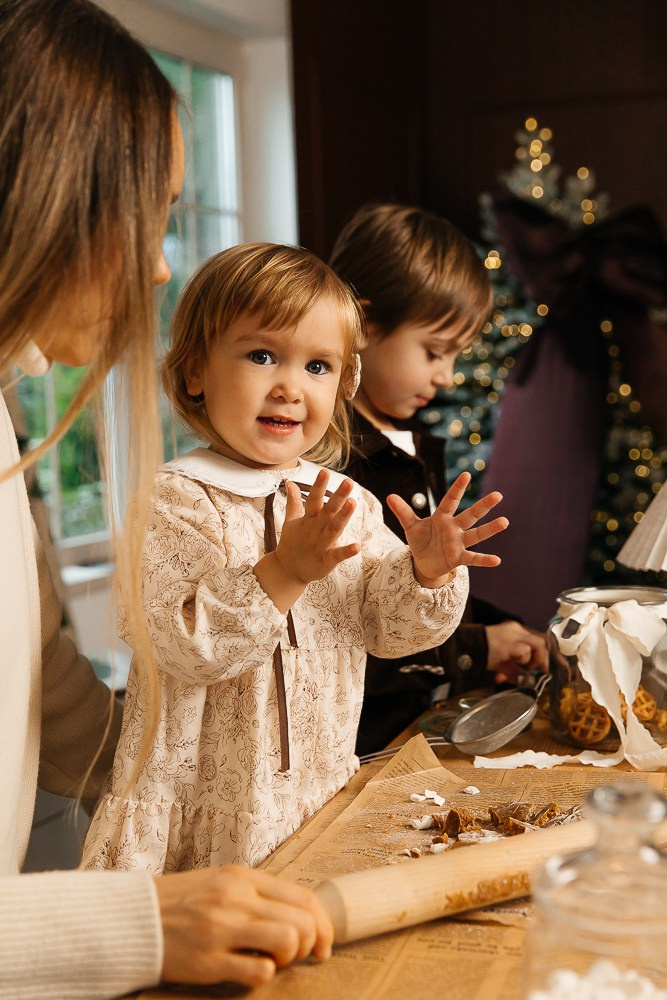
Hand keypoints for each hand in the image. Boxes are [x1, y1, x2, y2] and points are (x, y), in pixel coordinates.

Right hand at [155, 866, 333, 987]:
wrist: (132, 918)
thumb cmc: (181, 903)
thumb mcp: (221, 883)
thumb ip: (256, 894)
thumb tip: (299, 916)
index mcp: (243, 878)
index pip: (304, 897)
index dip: (323, 924)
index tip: (323, 944)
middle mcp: (236, 899)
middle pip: (302, 921)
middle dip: (310, 944)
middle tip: (299, 957)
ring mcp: (222, 929)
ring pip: (288, 941)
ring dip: (289, 959)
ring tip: (273, 962)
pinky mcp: (208, 961)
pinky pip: (259, 972)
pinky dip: (264, 976)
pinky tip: (248, 972)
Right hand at [254, 470, 359, 612]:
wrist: (287, 571)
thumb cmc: (292, 543)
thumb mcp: (292, 521)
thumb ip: (294, 502)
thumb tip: (290, 482)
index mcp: (309, 519)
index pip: (314, 500)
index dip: (319, 486)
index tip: (324, 471)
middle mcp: (316, 529)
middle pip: (328, 511)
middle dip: (338, 496)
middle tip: (348, 482)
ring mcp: (321, 545)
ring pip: (334, 528)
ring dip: (343, 516)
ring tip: (353, 503)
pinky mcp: (326, 561)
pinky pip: (337, 555)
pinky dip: (347, 551)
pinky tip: (357, 546)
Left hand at [386, 472, 507, 586]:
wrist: (424, 562)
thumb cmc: (421, 540)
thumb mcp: (410, 526)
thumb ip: (403, 512)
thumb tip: (389, 496)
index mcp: (442, 517)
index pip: (450, 500)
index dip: (458, 488)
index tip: (467, 474)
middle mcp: (454, 528)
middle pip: (470, 515)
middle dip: (483, 506)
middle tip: (498, 495)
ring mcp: (459, 543)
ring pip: (476, 534)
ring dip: (490, 529)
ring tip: (505, 521)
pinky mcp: (459, 558)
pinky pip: (473, 558)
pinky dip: (484, 560)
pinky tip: (497, 560)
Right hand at [485, 621, 548, 682]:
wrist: (465, 649)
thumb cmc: (482, 654)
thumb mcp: (502, 662)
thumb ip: (515, 669)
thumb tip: (526, 680)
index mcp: (515, 631)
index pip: (537, 641)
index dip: (543, 657)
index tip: (544, 669)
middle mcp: (516, 630)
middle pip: (541, 642)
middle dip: (544, 660)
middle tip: (542, 672)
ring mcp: (514, 635)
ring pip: (538, 645)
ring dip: (534, 660)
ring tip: (525, 667)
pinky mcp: (509, 642)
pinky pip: (525, 652)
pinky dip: (523, 661)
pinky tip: (513, 664)